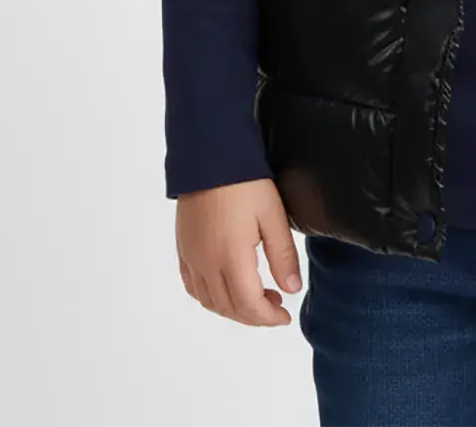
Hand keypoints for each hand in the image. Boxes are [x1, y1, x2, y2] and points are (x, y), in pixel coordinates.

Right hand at [175, 177, 301, 326]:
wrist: (209, 157)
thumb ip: (283, 256)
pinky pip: (193, 286)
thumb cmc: (245, 183)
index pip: (249, 305)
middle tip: (276, 305)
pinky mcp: (183, 249)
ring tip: (256, 297)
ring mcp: (191, 257)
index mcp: (231, 259)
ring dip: (233, 308)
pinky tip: (225, 287)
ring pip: (210, 301)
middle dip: (254, 315)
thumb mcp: (273, 216)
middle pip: (229, 307)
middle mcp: (206, 264)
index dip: (268, 318)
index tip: (285, 316)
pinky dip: (211, 297)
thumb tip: (291, 289)